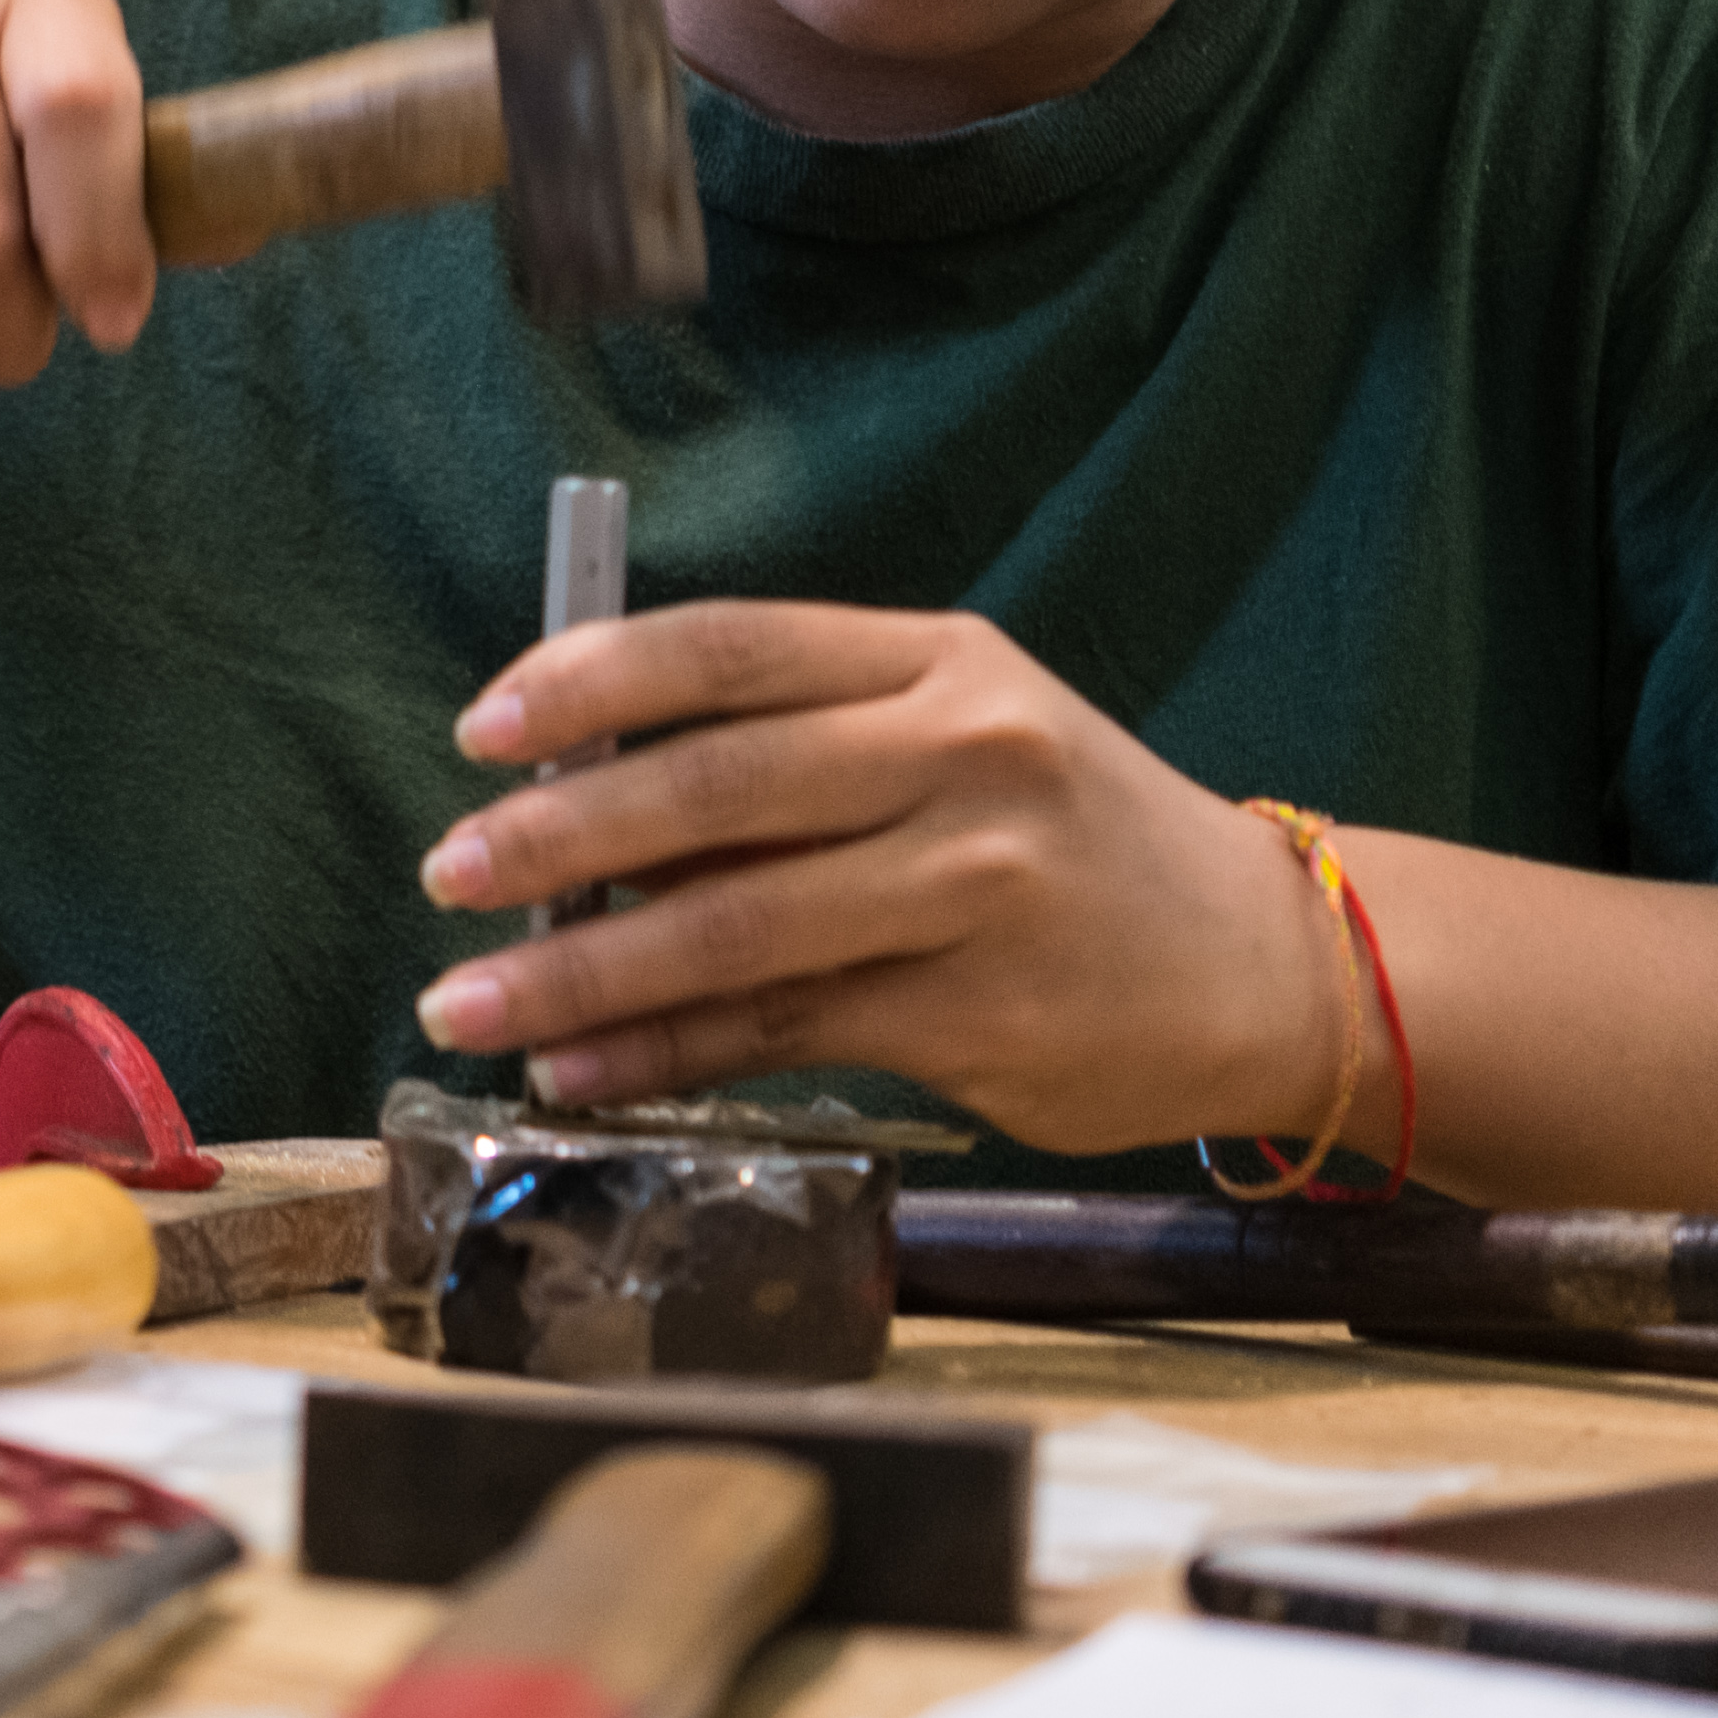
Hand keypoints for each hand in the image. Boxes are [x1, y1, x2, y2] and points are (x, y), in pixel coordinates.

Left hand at [409, 604, 1346, 1158]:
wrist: (1269, 962)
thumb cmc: (1072, 839)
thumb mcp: (962, 738)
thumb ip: (799, 750)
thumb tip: (582, 798)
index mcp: (940, 663)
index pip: (733, 649)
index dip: (592, 680)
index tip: (483, 730)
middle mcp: (965, 757)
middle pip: (718, 785)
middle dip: (559, 835)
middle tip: (448, 872)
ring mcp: (978, 888)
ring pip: (736, 926)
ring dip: (580, 971)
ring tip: (466, 1002)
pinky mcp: (982, 1013)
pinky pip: (782, 1031)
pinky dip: (662, 1054)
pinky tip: (579, 1067)